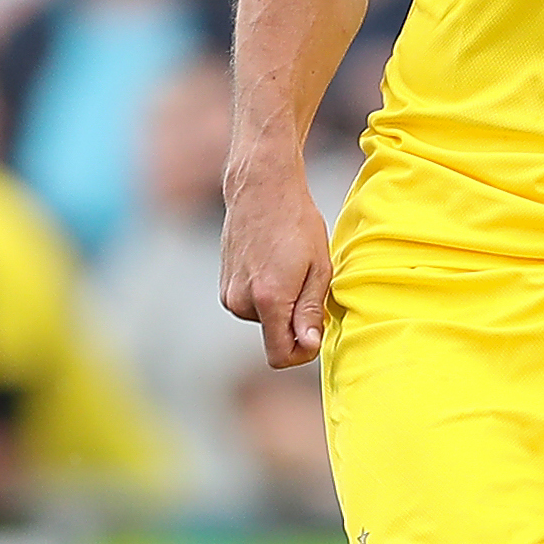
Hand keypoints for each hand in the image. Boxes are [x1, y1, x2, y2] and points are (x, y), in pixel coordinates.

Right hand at [220, 153, 334, 367]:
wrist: (262, 188)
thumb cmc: (297, 222)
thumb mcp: (319, 267)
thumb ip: (311, 311)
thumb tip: (308, 345)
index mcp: (269, 299)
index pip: (280, 355)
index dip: (303, 354)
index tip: (315, 332)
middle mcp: (242, 301)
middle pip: (273, 337)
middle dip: (294, 321)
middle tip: (306, 282)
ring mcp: (229, 293)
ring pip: (263, 320)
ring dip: (280, 305)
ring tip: (290, 268)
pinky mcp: (224, 285)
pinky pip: (251, 304)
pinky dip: (266, 294)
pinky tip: (273, 264)